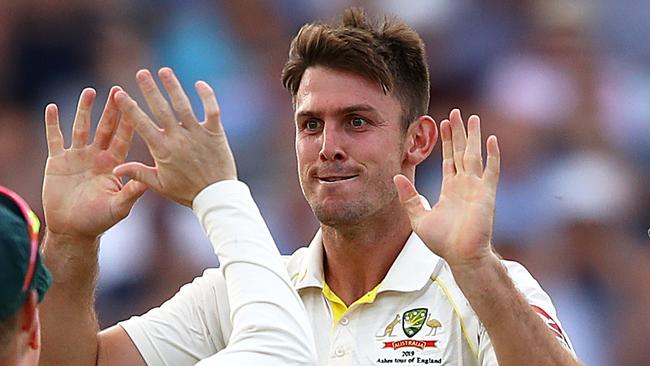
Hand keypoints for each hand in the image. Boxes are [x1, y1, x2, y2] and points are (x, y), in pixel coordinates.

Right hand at [42, 87, 146, 240]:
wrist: (73, 230)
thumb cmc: (99, 221)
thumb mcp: (119, 206)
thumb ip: (130, 193)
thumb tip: (147, 183)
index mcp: (114, 164)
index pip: (123, 138)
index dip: (128, 121)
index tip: (135, 104)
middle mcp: (97, 157)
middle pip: (105, 128)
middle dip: (111, 110)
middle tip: (117, 90)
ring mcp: (77, 157)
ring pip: (82, 128)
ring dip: (85, 110)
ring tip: (89, 91)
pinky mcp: (57, 161)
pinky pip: (55, 139)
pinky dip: (52, 124)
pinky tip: (52, 108)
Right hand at [113, 68, 236, 206]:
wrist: (215, 196)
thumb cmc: (186, 192)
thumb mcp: (159, 184)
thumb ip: (138, 172)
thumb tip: (115, 167)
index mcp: (161, 149)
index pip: (141, 123)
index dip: (129, 107)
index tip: (120, 93)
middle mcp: (178, 138)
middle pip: (161, 109)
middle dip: (149, 89)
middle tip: (141, 73)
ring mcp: (197, 133)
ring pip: (183, 105)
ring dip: (173, 87)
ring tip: (164, 71)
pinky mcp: (215, 133)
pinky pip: (211, 110)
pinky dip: (206, 96)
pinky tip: (199, 84)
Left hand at [394, 109, 499, 268]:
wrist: (461, 257)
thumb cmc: (443, 242)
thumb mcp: (418, 217)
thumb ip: (409, 197)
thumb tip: (396, 176)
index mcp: (450, 189)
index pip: (448, 159)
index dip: (446, 141)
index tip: (442, 123)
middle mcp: (464, 185)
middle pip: (461, 152)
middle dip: (458, 133)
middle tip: (456, 113)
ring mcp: (477, 188)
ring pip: (474, 156)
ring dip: (473, 137)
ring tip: (472, 118)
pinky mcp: (486, 195)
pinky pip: (490, 171)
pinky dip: (492, 156)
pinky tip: (490, 140)